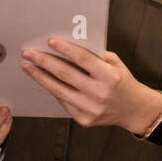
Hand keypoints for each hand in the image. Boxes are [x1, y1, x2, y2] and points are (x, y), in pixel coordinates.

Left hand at [21, 37, 161, 133]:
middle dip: (44, 62)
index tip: (49, 41)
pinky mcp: (84, 120)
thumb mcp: (114, 63)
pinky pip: (63, 101)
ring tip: (28, 66)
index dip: (65, 49)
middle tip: (29, 53)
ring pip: (59, 90)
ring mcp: (91, 109)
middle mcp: (100, 94)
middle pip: (66, 74)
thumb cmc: (121, 81)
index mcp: (110, 76)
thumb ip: (94, 55)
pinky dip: (52, 89)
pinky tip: (43, 79)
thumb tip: (65, 46)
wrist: (133, 109)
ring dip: (40, 77)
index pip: (83, 59)